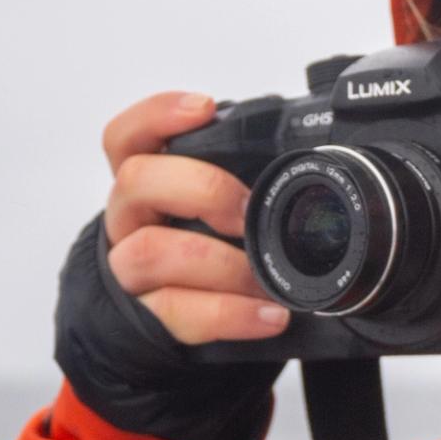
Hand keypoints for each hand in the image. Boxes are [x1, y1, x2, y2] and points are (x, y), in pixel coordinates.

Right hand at [98, 91, 290, 345]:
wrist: (173, 331)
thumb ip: (238, 182)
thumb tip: (312, 154)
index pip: (128, 138)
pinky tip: (268, 316)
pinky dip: (229, 314)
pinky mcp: (144, 320)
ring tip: (265, 279)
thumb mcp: (213, 213)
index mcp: (145, 186)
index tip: (204, 108)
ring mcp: (128, 272)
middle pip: (136, 182)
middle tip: (247, 209)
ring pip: (150, 252)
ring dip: (219, 263)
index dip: (157, 115)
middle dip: (202, 188)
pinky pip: (177, 312)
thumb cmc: (202, 258)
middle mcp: (128, 222)